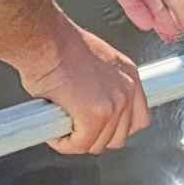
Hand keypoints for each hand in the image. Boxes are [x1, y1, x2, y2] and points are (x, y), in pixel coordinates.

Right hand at [19, 19, 151, 154]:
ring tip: (61, 125)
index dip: (116, 128)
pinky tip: (54, 129)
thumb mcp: (92, 62)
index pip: (138, 118)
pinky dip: (64, 143)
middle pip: (119, 137)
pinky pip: (79, 145)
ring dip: (77, 140)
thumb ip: (101, 87)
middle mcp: (126, 89)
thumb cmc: (58, 44)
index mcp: (128, 74)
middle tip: (75, 128)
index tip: (101, 129)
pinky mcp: (94, 116)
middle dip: (95, 137)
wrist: (44, 39)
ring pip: (98, 144)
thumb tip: (89, 108)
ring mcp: (113, 104)